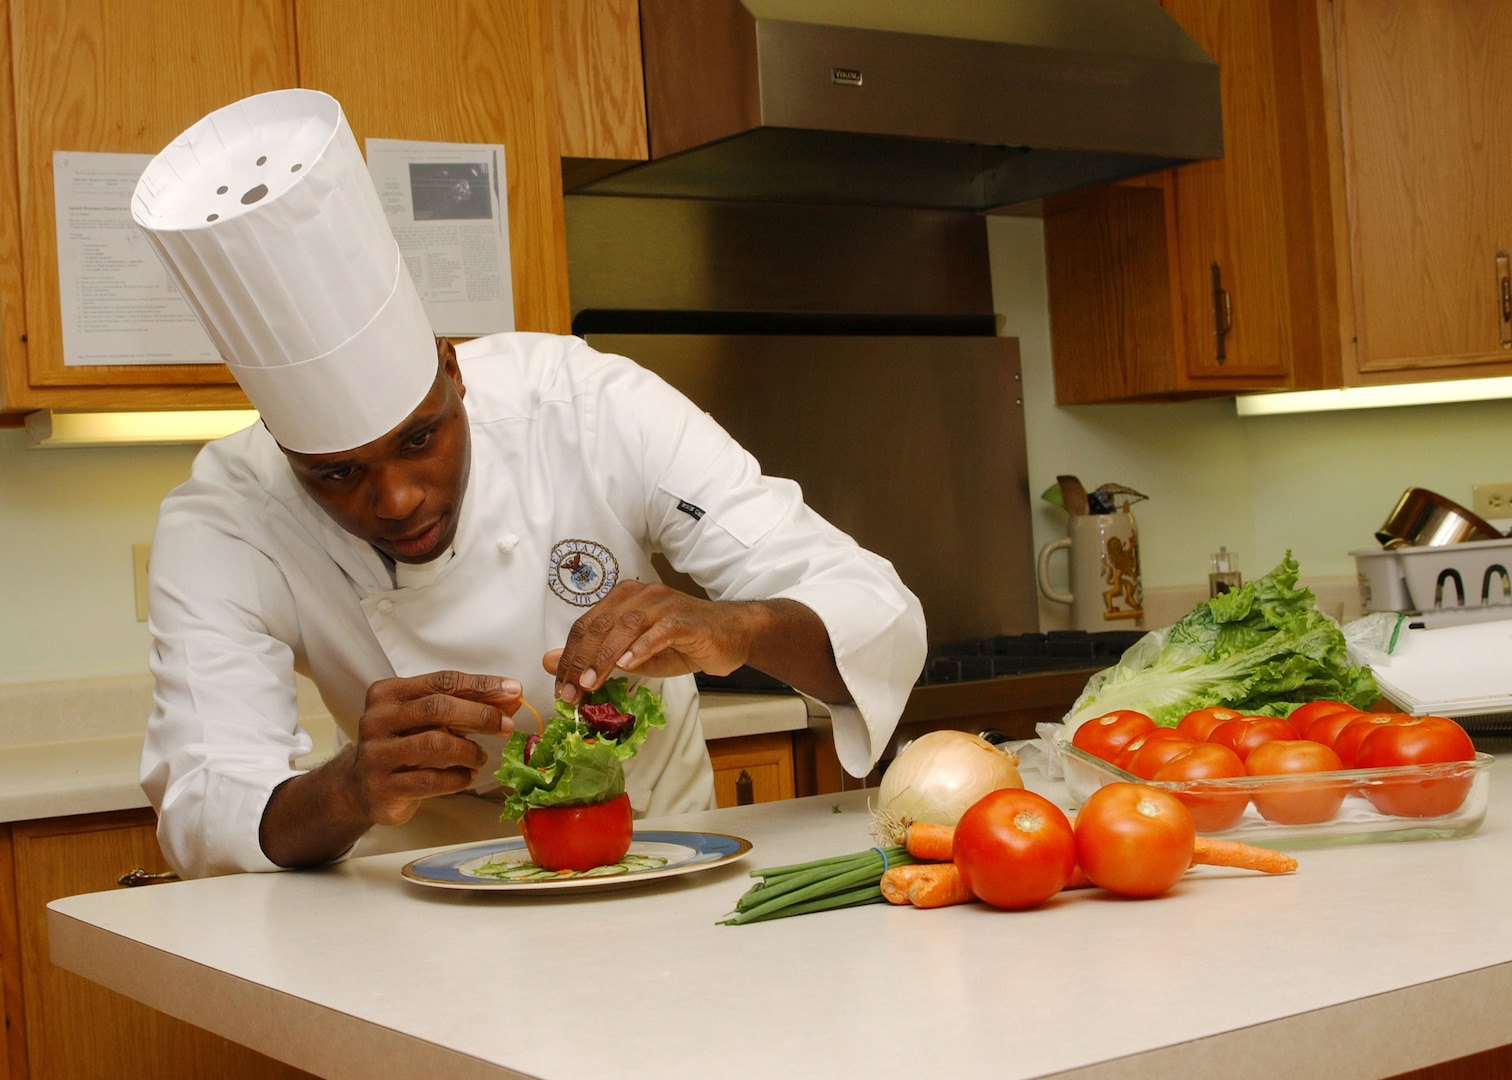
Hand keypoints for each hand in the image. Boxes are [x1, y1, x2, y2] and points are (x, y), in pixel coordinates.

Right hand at [259, 670, 521, 867]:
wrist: (359, 786)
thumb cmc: (402, 744)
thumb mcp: (429, 718)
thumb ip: (466, 704)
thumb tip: (512, 696)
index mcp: (387, 693)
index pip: (441, 681)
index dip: (481, 685)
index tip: (513, 690)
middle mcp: (376, 719)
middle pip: (438, 708)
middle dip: (480, 715)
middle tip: (506, 725)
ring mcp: (376, 754)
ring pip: (435, 745)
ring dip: (469, 751)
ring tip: (480, 757)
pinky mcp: (382, 787)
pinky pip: (431, 781)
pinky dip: (458, 778)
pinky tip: (466, 776)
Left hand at [544, 581, 754, 703]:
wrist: (730, 635)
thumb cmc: (681, 644)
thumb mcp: (631, 655)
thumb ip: (594, 656)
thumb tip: (551, 662)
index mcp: (623, 599)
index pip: (585, 625)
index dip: (568, 656)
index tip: (561, 687)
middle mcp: (641, 595)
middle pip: (600, 625)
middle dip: (580, 660)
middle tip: (571, 692)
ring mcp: (664, 604)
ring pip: (626, 626)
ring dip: (604, 657)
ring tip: (591, 683)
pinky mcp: (686, 620)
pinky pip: (660, 630)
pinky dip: (641, 647)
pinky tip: (628, 665)